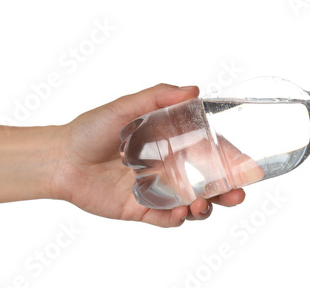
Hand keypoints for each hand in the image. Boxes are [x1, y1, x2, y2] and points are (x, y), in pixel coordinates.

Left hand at [51, 84, 245, 226]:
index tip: (248, 167)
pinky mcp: (141, 208)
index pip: (209, 153)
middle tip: (238, 194)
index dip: (230, 161)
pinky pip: (166, 219)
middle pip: (207, 182)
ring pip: (192, 203)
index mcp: (170, 143)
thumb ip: (157, 96)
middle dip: (227, 191)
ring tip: (203, 205)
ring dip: (205, 208)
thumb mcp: (124, 107)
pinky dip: (177, 219)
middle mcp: (168, 168)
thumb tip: (193, 89)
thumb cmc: (91, 129)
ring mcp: (157, 190)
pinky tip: (181, 213)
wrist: (61, 159)